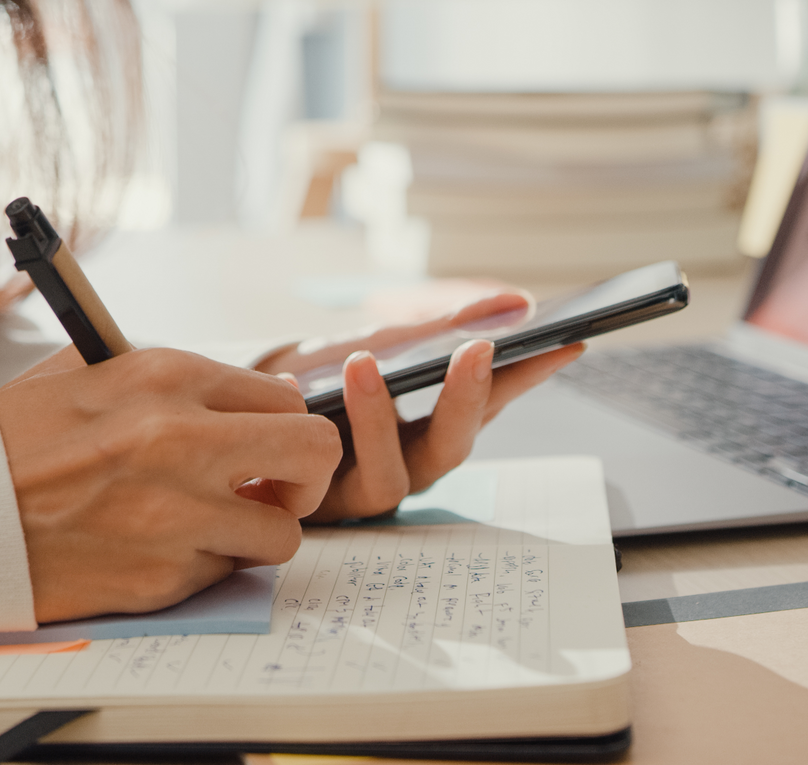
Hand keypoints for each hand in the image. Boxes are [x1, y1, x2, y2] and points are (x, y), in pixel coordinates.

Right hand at [0, 347, 340, 622]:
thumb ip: (178, 383)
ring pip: (284, 533)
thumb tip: (256, 398)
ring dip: (256, 533)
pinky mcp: (160, 577)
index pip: (287, 398)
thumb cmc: (14, 440)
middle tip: (275, 490)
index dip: (283, 426)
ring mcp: (177, 514)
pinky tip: (156, 550)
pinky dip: (202, 567)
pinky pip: (222, 574)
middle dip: (308, 477)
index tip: (265, 446)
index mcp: (169, 377)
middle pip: (317, 453)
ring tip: (209, 526)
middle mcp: (184, 440)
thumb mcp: (94, 372)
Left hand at [257, 293, 585, 522]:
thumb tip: (516, 302)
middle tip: (477, 349)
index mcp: (431, 428)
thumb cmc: (320, 374)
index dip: (530, 378)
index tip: (565, 341)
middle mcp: (403, 466)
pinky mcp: (306, 505)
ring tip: (362, 363)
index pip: (492, 405)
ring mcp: (355, 491)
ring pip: (387, 478)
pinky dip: (296, 422)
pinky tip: (286, 383)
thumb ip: (442, 327)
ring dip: (377, 419)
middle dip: (464, 401)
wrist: (242, 406)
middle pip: (450, 450)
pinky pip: (312, 478)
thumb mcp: (380, 342)